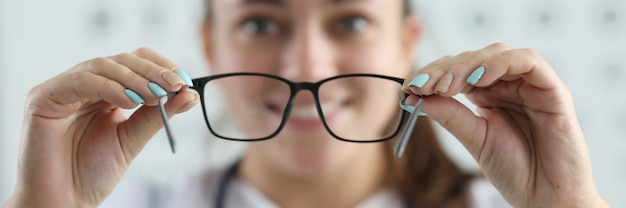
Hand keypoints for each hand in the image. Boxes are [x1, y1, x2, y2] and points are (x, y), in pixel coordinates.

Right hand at [5, 48, 198, 206]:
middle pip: (121, 60)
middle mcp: (84, 85)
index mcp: (105, 91)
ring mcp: (62, 89)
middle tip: (175, 84)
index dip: (161, 66)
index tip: (185, 81)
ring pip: (102, 65)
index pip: (135, 62)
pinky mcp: (43, 97)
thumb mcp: (132, 139)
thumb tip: (189, 93)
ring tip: (155, 96)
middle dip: (152, 71)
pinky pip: (81, 81)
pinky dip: (109, 87)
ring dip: (134, 78)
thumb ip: (156, 115)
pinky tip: (129, 101)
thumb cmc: (91, 173)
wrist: (64, 201)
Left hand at [402, 43, 608, 206]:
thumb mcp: (474, 139)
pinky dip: (501, 63)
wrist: (546, 199)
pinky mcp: (552, 89)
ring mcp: (530, 85)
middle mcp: (508, 84)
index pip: (456, 70)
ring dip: (467, 65)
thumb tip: (416, 96)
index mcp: (487, 94)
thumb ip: (450, 115)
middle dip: (443, 69)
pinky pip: (529, 61)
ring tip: (446, 86)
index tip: (408, 86)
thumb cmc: (515, 171)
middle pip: (473, 58)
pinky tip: (479, 78)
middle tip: (421, 85)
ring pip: (497, 53)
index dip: (432, 73)